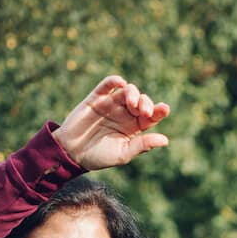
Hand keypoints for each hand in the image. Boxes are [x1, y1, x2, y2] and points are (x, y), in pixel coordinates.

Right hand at [56, 75, 170, 169]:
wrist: (71, 153)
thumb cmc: (98, 156)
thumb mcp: (122, 154)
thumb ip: (142, 145)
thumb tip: (165, 140)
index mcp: (134, 127)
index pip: (151, 116)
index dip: (159, 110)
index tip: (164, 109)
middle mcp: (125, 113)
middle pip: (141, 100)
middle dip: (146, 103)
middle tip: (144, 111)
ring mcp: (111, 104)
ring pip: (127, 90)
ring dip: (133, 93)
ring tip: (132, 103)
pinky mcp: (96, 98)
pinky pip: (107, 85)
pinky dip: (115, 81)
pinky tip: (121, 83)